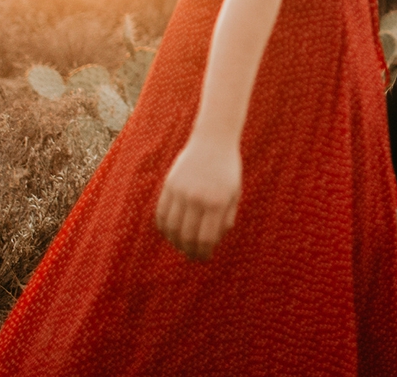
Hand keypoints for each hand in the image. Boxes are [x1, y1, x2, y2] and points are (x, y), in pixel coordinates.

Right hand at [155, 134, 241, 259]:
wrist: (213, 140)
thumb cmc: (228, 169)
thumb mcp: (235, 194)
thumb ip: (226, 219)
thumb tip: (213, 243)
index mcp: (218, 202)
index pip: (205, 239)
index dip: (203, 253)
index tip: (204, 258)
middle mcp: (198, 197)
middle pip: (187, 236)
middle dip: (189, 251)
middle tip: (192, 257)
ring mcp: (181, 190)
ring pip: (171, 227)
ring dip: (175, 242)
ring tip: (181, 246)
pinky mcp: (169, 184)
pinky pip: (161, 213)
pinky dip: (164, 227)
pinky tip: (170, 233)